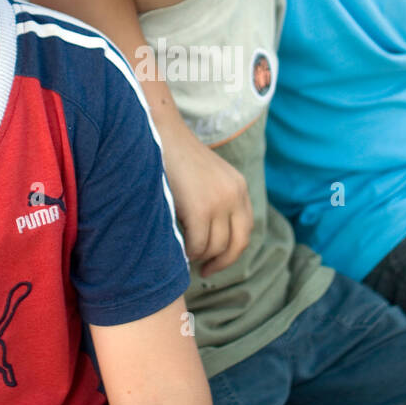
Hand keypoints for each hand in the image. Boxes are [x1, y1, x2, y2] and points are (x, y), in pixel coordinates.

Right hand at [158, 122, 252, 275]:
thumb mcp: (206, 175)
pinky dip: (189, 252)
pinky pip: (198, 243)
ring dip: (200, 256)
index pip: (245, 229)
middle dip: (222, 262)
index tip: (218, 259)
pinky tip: (180, 251)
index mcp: (239, 186)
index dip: (233, 250)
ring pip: (215, 246)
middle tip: (206, 271)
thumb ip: (215, 199)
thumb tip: (210, 235)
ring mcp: (219, 202)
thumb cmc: (175, 155)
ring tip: (186, 255)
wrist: (159, 133)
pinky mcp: (200, 208)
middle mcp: (234, 195)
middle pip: (237, 243)